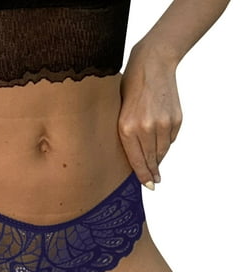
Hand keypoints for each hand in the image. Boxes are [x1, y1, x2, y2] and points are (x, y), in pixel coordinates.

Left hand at [118, 43, 182, 189]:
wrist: (152, 64)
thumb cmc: (129, 87)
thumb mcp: (118, 112)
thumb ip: (125, 134)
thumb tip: (134, 158)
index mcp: (126, 128)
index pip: (136, 161)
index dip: (143, 176)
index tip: (148, 185)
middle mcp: (145, 128)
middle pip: (151, 159)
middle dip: (153, 172)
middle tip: (155, 181)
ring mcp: (163, 123)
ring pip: (163, 151)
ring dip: (159, 157)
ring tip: (156, 162)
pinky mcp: (176, 118)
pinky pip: (171, 138)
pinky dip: (166, 141)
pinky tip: (160, 136)